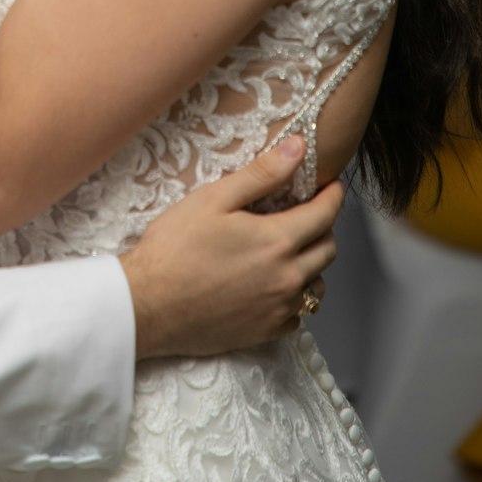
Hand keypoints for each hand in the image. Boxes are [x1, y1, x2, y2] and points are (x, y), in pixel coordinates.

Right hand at [120, 136, 341, 358]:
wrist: (148, 304)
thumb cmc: (174, 249)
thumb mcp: (214, 198)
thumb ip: (262, 174)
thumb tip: (298, 149)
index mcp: (277, 241)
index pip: (325, 214)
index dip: (333, 195)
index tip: (331, 186)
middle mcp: (286, 278)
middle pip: (328, 250)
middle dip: (324, 227)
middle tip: (306, 213)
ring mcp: (278, 309)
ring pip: (316, 284)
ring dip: (311, 263)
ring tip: (288, 249)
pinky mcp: (265, 332)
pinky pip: (298, 313)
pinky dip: (294, 296)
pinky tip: (271, 283)